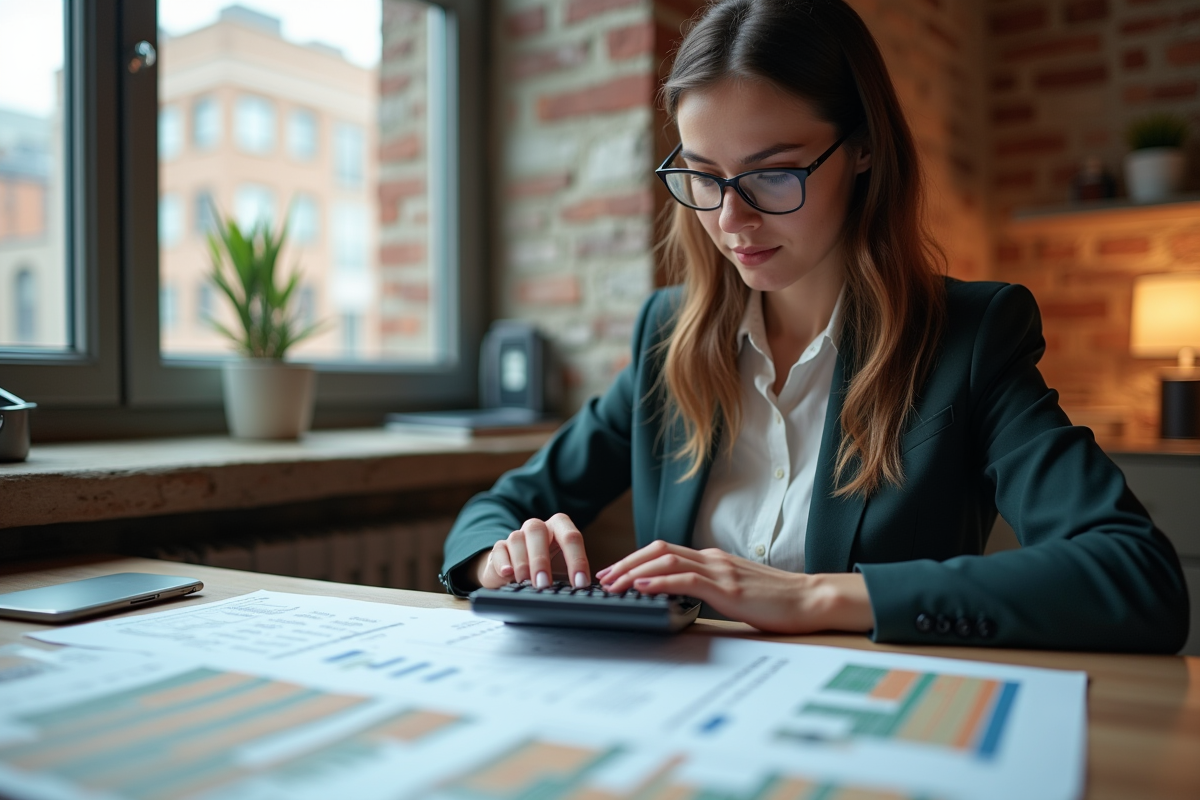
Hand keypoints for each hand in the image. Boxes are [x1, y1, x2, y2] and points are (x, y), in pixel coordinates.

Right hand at [473, 514, 591, 589]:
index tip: (580, 584)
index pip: (571, 536)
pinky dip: (503, 562)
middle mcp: (537, 528)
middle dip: (541, 559)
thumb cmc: (547, 571)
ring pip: (517, 539)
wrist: (517, 573)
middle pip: (537, 531)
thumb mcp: (564, 572)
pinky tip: (508, 574)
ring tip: (526, 583)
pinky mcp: (499, 548)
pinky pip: (499, 550)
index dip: (577, 560)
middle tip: (545, 584)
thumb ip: (575, 577)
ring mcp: (517, 536)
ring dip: (522, 563)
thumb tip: (588, 592)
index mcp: (559, 528)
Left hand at [596, 540, 873, 633]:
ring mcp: (721, 572)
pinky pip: (687, 580)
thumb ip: (711, 588)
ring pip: (666, 562)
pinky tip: (642, 587)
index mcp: (713, 559)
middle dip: (625, 562)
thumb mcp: (737, 590)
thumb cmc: (778, 601)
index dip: (634, 559)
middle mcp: (713, 559)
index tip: (613, 573)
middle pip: (658, 551)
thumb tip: (682, 599)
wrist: (812, 600)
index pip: (665, 551)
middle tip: (601, 578)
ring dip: (633, 572)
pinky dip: (659, 582)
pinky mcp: (729, 589)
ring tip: (612, 584)